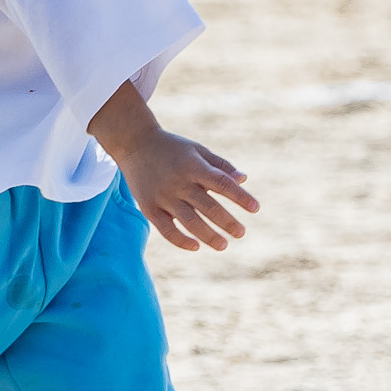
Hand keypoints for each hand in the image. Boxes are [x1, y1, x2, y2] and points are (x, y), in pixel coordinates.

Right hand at [87, 82, 256, 251]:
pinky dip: (181, 240)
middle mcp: (179, 182)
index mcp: (194, 166)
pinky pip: (167, 230)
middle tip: (241, 233)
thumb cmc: (173, 148)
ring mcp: (163, 196)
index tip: (256, 208)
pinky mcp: (149, 207)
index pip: (222, 183)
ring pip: (190, 222)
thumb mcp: (198, 150)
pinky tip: (196, 246)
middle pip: (208, 207)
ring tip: (224, 245)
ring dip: (209, 236)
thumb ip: (220, 166)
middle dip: (227, 222)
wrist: (134, 143)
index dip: (240, 196)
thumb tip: (243, 180)